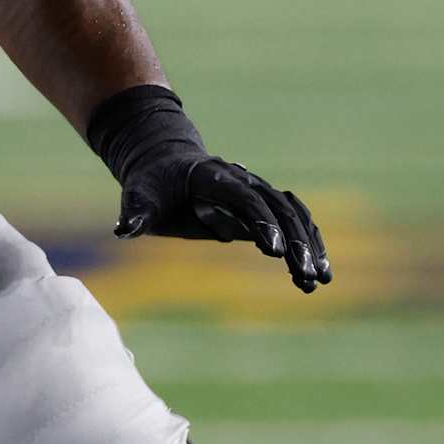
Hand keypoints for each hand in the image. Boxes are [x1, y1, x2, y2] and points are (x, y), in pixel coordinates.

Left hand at [88, 86, 331, 295]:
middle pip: (277, 208)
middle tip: (306, 275)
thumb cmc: (150, 184)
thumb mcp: (137, 196)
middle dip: (295, 241)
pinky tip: (316, 277)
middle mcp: (243, 181)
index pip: (244, 198)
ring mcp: (256, 193)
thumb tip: (125, 230)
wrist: (165, 163)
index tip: (277, 251)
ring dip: (310, 245)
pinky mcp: (261, 209)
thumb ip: (136, 212)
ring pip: (294, 215)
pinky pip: (293, 224)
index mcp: (213, 176)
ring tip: (319, 280)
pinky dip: (308, 245)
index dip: (261, 222)